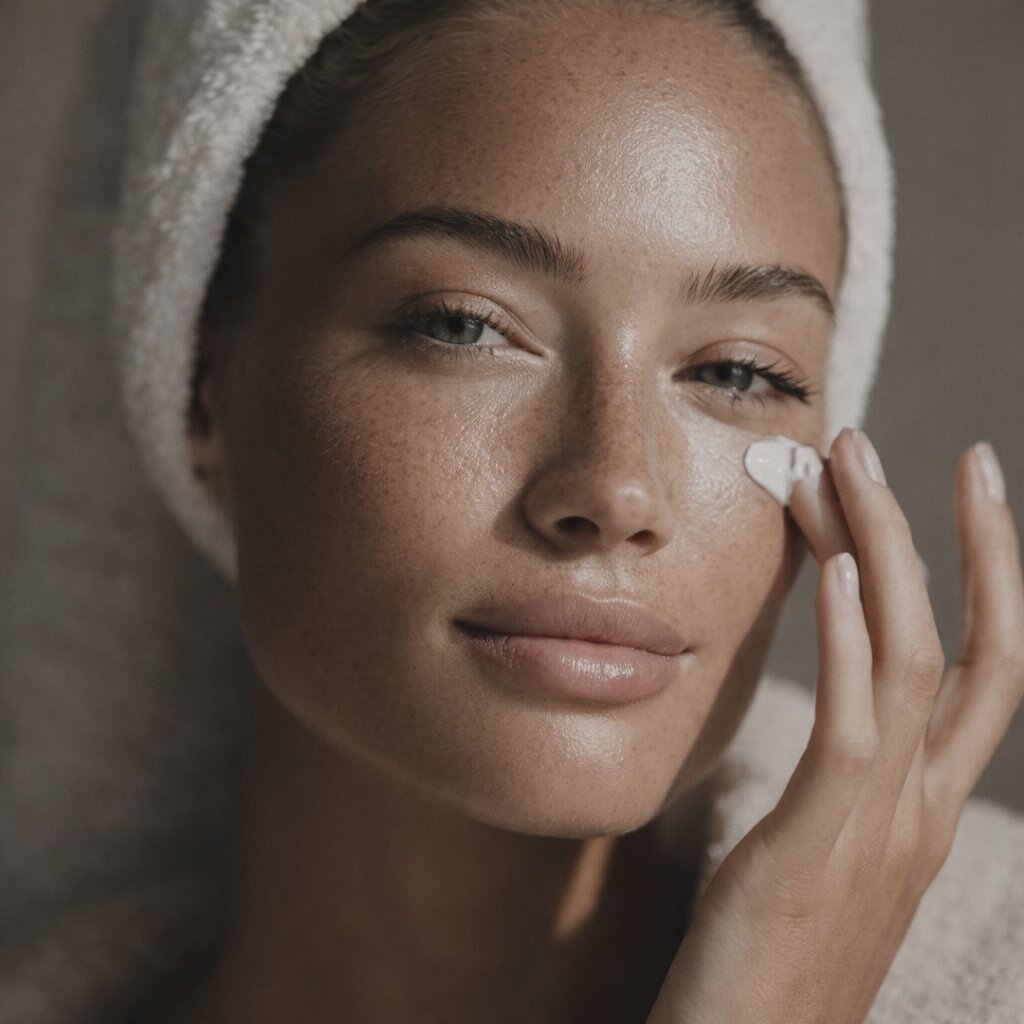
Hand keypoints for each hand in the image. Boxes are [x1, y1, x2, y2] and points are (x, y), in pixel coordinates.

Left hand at [645, 428, 1023, 1023]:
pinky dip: (846, 640)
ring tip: (841, 463)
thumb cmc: (768, 964)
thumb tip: (827, 718)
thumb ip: (833, 790)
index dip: (985, 572)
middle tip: (888, 441)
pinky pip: (851, 726)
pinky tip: (829, 569)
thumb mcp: (817, 855)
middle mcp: (922, 810)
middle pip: (965, 644)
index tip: (957, 486)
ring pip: (909, 658)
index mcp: (922, 808)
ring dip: (878, 548)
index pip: (977, 666)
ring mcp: (881, 830)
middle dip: (939, 533)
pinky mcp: (816, 849)